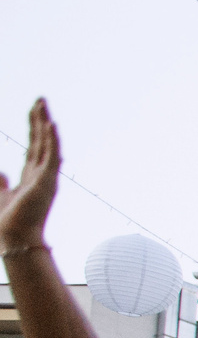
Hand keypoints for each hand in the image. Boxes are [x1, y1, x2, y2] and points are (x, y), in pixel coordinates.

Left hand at [0, 100, 61, 255]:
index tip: (34, 112)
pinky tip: (51, 124)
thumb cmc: (7, 223)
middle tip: (40, 100)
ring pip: (47, 144)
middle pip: (40, 141)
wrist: (14, 238)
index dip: (33, 129)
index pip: (32, 148)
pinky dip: (52, 139)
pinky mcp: (47, 182)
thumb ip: (1, 183)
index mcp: (30, 178)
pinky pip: (52, 156)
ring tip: (43, 105)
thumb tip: (2, 172)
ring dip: (45, 124)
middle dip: (39, 119)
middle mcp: (41, 175)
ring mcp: (46, 178)